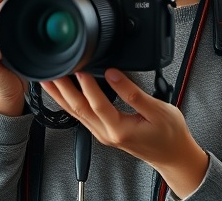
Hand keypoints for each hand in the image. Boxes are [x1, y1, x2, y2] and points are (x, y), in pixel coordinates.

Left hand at [41, 69, 208, 196]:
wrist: (172, 155)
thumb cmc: (169, 135)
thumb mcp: (158, 110)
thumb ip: (134, 93)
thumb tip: (115, 75)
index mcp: (120, 130)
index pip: (98, 104)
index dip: (88, 85)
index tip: (80, 67)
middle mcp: (107, 134)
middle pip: (78, 109)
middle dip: (63, 89)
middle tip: (52, 71)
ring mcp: (103, 134)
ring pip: (76, 114)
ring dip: (61, 96)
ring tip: (48, 80)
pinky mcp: (103, 132)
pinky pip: (81, 116)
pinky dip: (69, 102)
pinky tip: (64, 93)